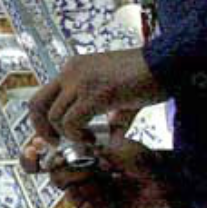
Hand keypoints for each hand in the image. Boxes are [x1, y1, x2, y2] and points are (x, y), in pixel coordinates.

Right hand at [21, 136, 172, 207]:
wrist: (166, 179)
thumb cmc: (141, 160)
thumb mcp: (111, 145)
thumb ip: (85, 148)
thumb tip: (60, 150)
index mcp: (76, 160)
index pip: (45, 159)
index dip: (34, 155)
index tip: (33, 147)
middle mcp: (79, 178)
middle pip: (53, 175)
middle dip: (60, 166)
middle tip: (72, 160)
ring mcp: (87, 196)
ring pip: (68, 191)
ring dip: (79, 180)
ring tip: (98, 172)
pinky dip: (91, 202)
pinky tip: (104, 193)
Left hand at [28, 49, 165, 146]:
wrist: (169, 63)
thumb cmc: (150, 78)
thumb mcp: (122, 96)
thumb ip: (112, 116)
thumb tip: (111, 139)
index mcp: (74, 68)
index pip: (44, 95)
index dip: (44, 119)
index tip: (56, 136)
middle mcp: (71, 71)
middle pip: (37, 104)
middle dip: (42, 129)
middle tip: (57, 144)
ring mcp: (81, 81)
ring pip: (54, 116)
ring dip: (68, 136)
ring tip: (87, 141)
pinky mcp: (95, 94)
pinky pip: (71, 121)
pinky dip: (78, 136)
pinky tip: (94, 140)